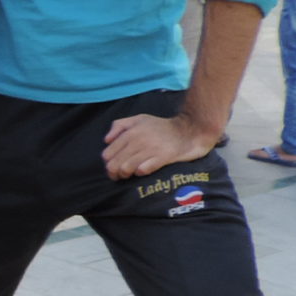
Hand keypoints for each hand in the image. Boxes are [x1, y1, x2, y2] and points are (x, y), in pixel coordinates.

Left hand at [102, 112, 217, 179]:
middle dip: (114, 173)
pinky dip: (140, 172)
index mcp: (130, 132)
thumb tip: (106, 140)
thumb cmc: (160, 126)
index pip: (108, 154)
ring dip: (125, 175)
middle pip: (114, 164)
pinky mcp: (163, 157)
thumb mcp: (138, 119)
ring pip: (126, 169)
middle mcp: (138, 140)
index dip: (108, 163)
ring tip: (129, 174)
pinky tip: (142, 170)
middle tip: (119, 175)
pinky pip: (143, 170)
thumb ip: (119, 125)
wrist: (189, 130)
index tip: (113, 166)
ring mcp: (150, 149)